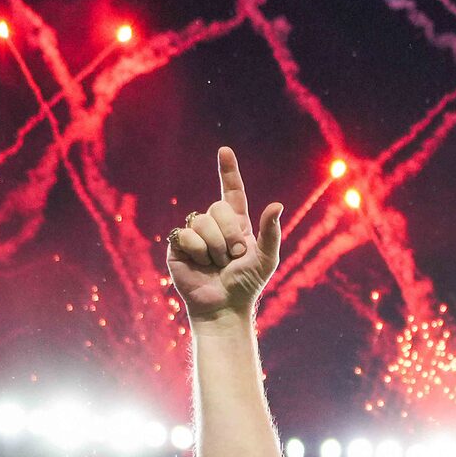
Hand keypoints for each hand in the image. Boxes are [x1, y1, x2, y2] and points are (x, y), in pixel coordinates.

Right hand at [166, 146, 283, 323]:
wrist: (224, 306)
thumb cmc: (247, 284)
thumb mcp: (266, 258)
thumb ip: (271, 232)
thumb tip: (277, 205)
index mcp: (236, 224)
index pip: (231, 191)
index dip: (228, 171)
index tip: (224, 151)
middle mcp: (214, 226)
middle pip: (217, 208)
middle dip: (229, 233)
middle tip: (233, 256)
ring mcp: (194, 235)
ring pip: (201, 221)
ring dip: (214, 246)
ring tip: (217, 264)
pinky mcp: (178, 247)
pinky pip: (185, 234)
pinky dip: (197, 250)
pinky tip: (200, 265)